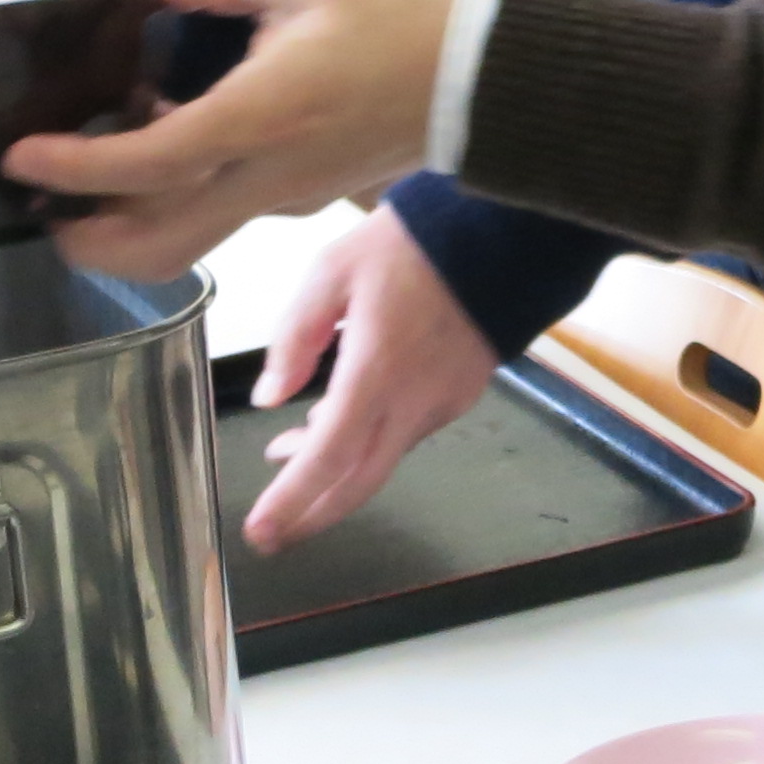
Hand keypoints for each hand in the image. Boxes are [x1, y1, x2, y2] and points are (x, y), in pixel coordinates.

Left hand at [3, 0, 465, 280]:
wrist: (488, 76)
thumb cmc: (401, 16)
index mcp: (258, 120)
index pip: (144, 165)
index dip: (71, 169)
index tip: (20, 156)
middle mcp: (265, 179)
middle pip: (154, 247)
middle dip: (84, 239)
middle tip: (40, 204)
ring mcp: (286, 199)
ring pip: (186, 241)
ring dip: (126, 224)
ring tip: (91, 173)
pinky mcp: (304, 199)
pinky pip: (221, 214)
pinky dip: (174, 200)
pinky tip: (164, 140)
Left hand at [232, 204, 501, 550]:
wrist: (504, 231)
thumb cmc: (412, 243)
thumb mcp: (332, 271)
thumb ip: (294, 337)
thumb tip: (270, 397)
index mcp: (376, 371)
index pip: (329, 458)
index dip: (292, 501)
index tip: (259, 530)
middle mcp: (415, 401)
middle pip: (360, 483)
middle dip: (311, 515)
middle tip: (271, 532)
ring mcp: (444, 401)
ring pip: (383, 458)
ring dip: (335, 467)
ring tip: (288, 450)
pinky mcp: (462, 393)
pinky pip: (408, 432)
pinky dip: (368, 440)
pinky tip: (340, 418)